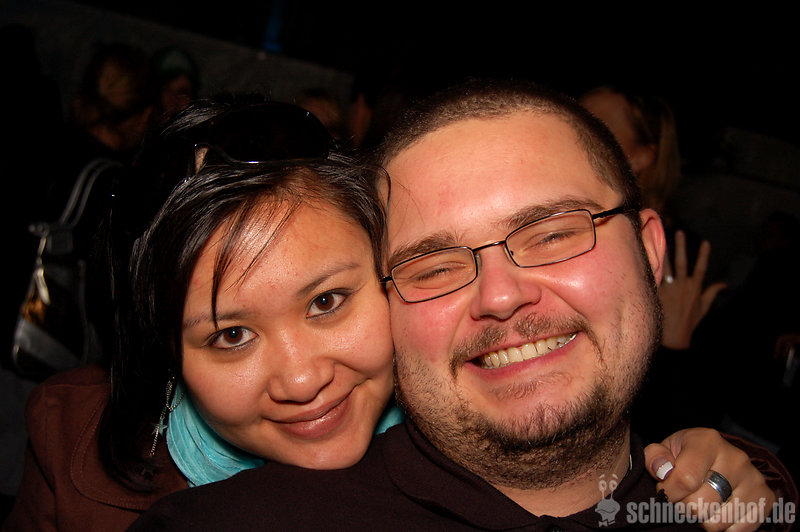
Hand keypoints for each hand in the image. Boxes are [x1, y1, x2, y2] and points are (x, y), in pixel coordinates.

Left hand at [645, 428, 776, 530]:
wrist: (717, 457)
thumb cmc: (687, 455)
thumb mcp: (667, 448)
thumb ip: (656, 457)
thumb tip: (663, 470)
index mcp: (707, 441)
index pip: (685, 479)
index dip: (669, 492)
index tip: (664, 491)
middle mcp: (735, 459)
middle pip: (701, 504)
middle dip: (683, 507)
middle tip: (682, 498)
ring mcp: (754, 479)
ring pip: (717, 521)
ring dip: (702, 518)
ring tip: (699, 502)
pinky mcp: (765, 499)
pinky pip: (738, 530)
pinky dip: (723, 526)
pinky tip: (716, 509)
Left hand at [659, 230, 725, 348]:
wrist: (673, 337)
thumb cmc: (689, 322)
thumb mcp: (704, 307)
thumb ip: (712, 293)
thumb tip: (724, 284)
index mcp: (695, 288)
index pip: (701, 268)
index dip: (704, 255)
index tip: (706, 242)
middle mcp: (682, 286)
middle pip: (681, 262)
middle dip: (681, 247)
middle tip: (679, 232)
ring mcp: (668, 289)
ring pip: (665, 267)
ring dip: (664, 252)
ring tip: (660, 238)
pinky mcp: (657, 293)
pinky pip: (654, 278)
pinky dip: (651, 267)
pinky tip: (646, 257)